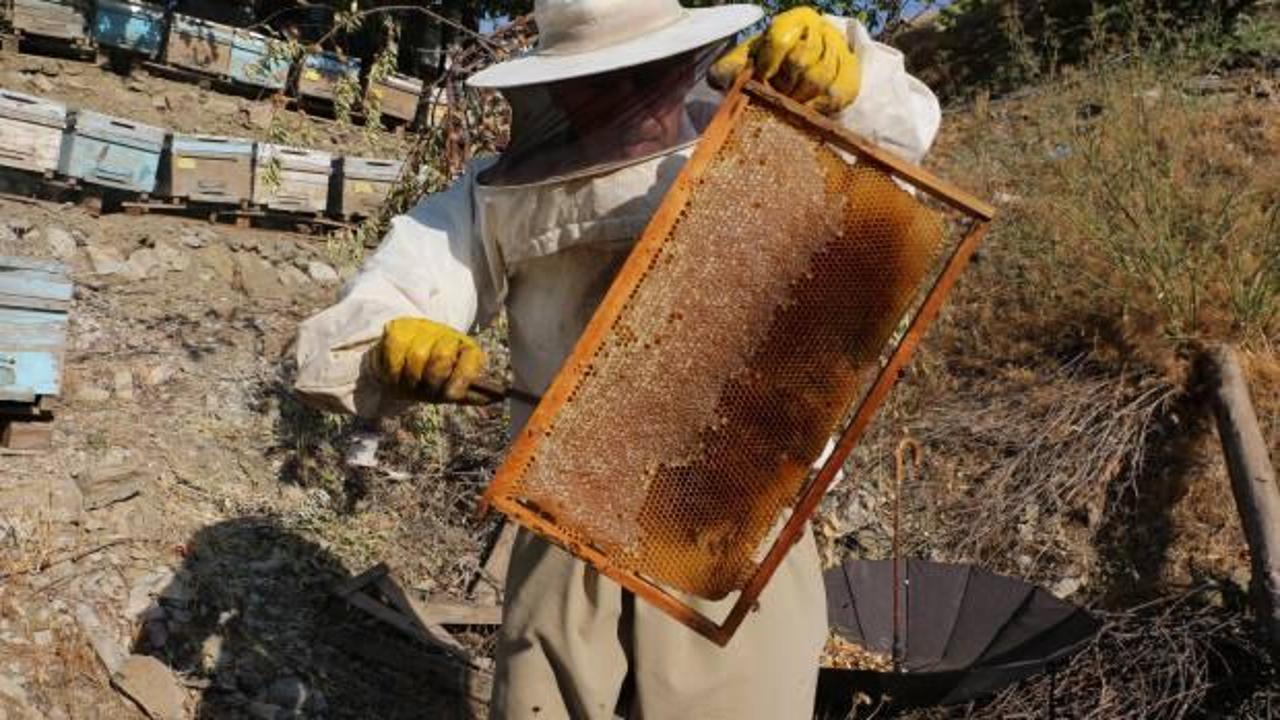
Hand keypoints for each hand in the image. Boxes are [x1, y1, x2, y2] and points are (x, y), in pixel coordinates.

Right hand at [376, 317, 486, 402]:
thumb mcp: (452, 386)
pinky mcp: (398, 329)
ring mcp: (422, 329)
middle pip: (442, 357)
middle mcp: (446, 334)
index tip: (450, 394)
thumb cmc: (432, 377)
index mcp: (466, 348)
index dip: (462, 377)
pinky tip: (394, 378)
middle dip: (432, 381)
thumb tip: (496, 397)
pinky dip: (393, 373)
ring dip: (410, 380)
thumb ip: (471, 394)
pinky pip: (395, 355)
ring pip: (417, 357)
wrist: (401, 358)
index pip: (471, 358)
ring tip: (409, 386)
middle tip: (425, 392)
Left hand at [709, 6, 860, 113]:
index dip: (766, 65)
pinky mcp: (850, 76)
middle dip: (783, 86)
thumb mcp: (748, 60)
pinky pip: (837, 94)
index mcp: (795, 20)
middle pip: (802, 60)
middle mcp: (822, 30)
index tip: (759, 83)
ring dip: (799, 99)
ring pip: (820, 78)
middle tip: (774, 100)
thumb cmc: (770, 64)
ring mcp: (840, 52)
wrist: (805, 66)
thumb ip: (730, 68)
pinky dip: (818, 108)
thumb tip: (718, 79)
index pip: (779, 38)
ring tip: (788, 106)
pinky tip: (805, 112)